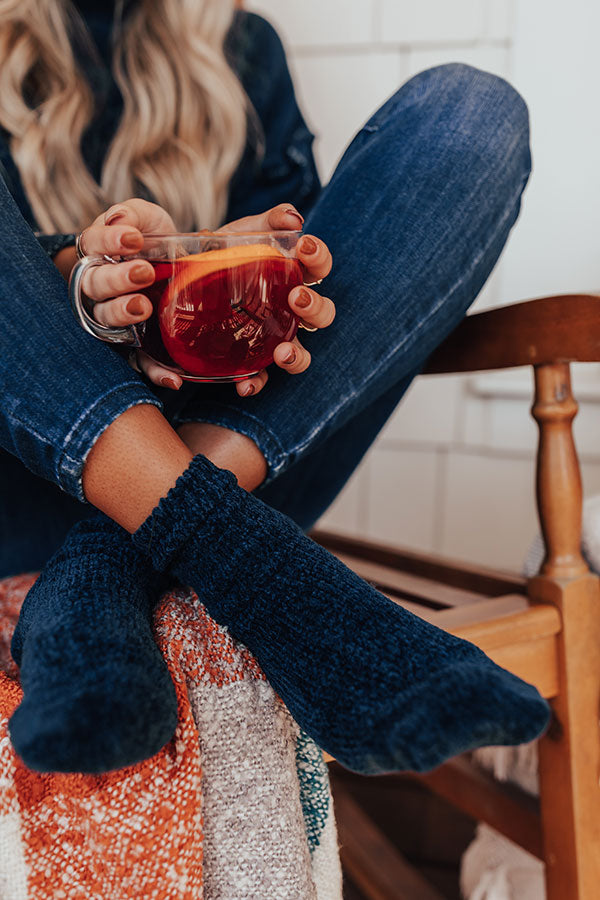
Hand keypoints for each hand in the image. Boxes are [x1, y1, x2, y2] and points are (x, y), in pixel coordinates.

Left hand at [81, 200, 333, 395]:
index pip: (318, 268)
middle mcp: (290, 313)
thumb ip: (265, 223)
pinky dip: (254, 385)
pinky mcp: (247, 363)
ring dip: (296, 355)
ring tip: (282, 351)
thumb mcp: (239, 235)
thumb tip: (294, 217)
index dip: (319, 259)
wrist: (180, 282)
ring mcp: (271, 340)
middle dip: (314, 307)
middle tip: (294, 297)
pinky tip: (243, 386)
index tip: (304, 247)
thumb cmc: (221, 257)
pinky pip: (259, 379)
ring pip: (299, 354)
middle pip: (321, 314)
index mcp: (292, 277)